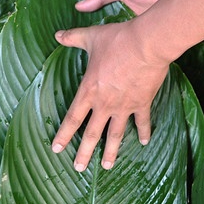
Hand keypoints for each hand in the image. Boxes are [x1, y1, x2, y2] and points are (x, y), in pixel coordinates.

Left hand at [51, 21, 170, 171]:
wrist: (147, 44)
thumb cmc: (118, 40)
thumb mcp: (91, 37)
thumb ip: (73, 38)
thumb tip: (58, 34)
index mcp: (89, 91)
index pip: (72, 118)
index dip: (64, 135)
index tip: (56, 149)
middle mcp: (105, 104)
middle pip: (92, 134)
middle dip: (84, 153)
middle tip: (78, 169)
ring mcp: (124, 106)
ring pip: (115, 135)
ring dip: (111, 152)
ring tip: (107, 166)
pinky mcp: (142, 103)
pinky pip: (142, 122)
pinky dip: (143, 132)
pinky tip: (144, 143)